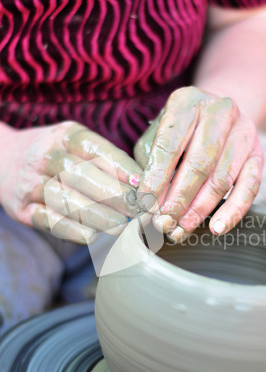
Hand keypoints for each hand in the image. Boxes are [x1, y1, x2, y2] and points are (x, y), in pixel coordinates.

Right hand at [0, 121, 141, 243]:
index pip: (95, 149)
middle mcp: (45, 156)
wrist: (4, 160)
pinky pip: (47, 220)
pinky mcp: (22, 209)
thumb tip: (145, 185)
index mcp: (64, 136)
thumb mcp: (75, 144)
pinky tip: (92, 236)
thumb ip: (105, 160)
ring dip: (97, 216)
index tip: (143, 184)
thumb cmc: (56, 155)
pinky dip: (70, 229)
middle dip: (114, 195)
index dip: (120, 167)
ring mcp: (30, 183)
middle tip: (138, 211)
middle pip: (81, 175)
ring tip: (121, 227)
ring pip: (65, 200)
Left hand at [134, 86, 263, 240]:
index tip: (146, 206)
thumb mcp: (156, 136)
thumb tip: (143, 198)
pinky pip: (249, 188)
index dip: (157, 179)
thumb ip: (148, 163)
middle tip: (164, 223)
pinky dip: (233, 211)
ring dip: (200, 210)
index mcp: (187, 102)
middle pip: (199, 164)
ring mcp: (243, 132)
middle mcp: (219, 111)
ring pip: (222, 179)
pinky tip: (216, 228)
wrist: (218, 116)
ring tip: (181, 230)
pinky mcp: (258, 154)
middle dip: (179, 199)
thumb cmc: (178, 131)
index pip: (170, 145)